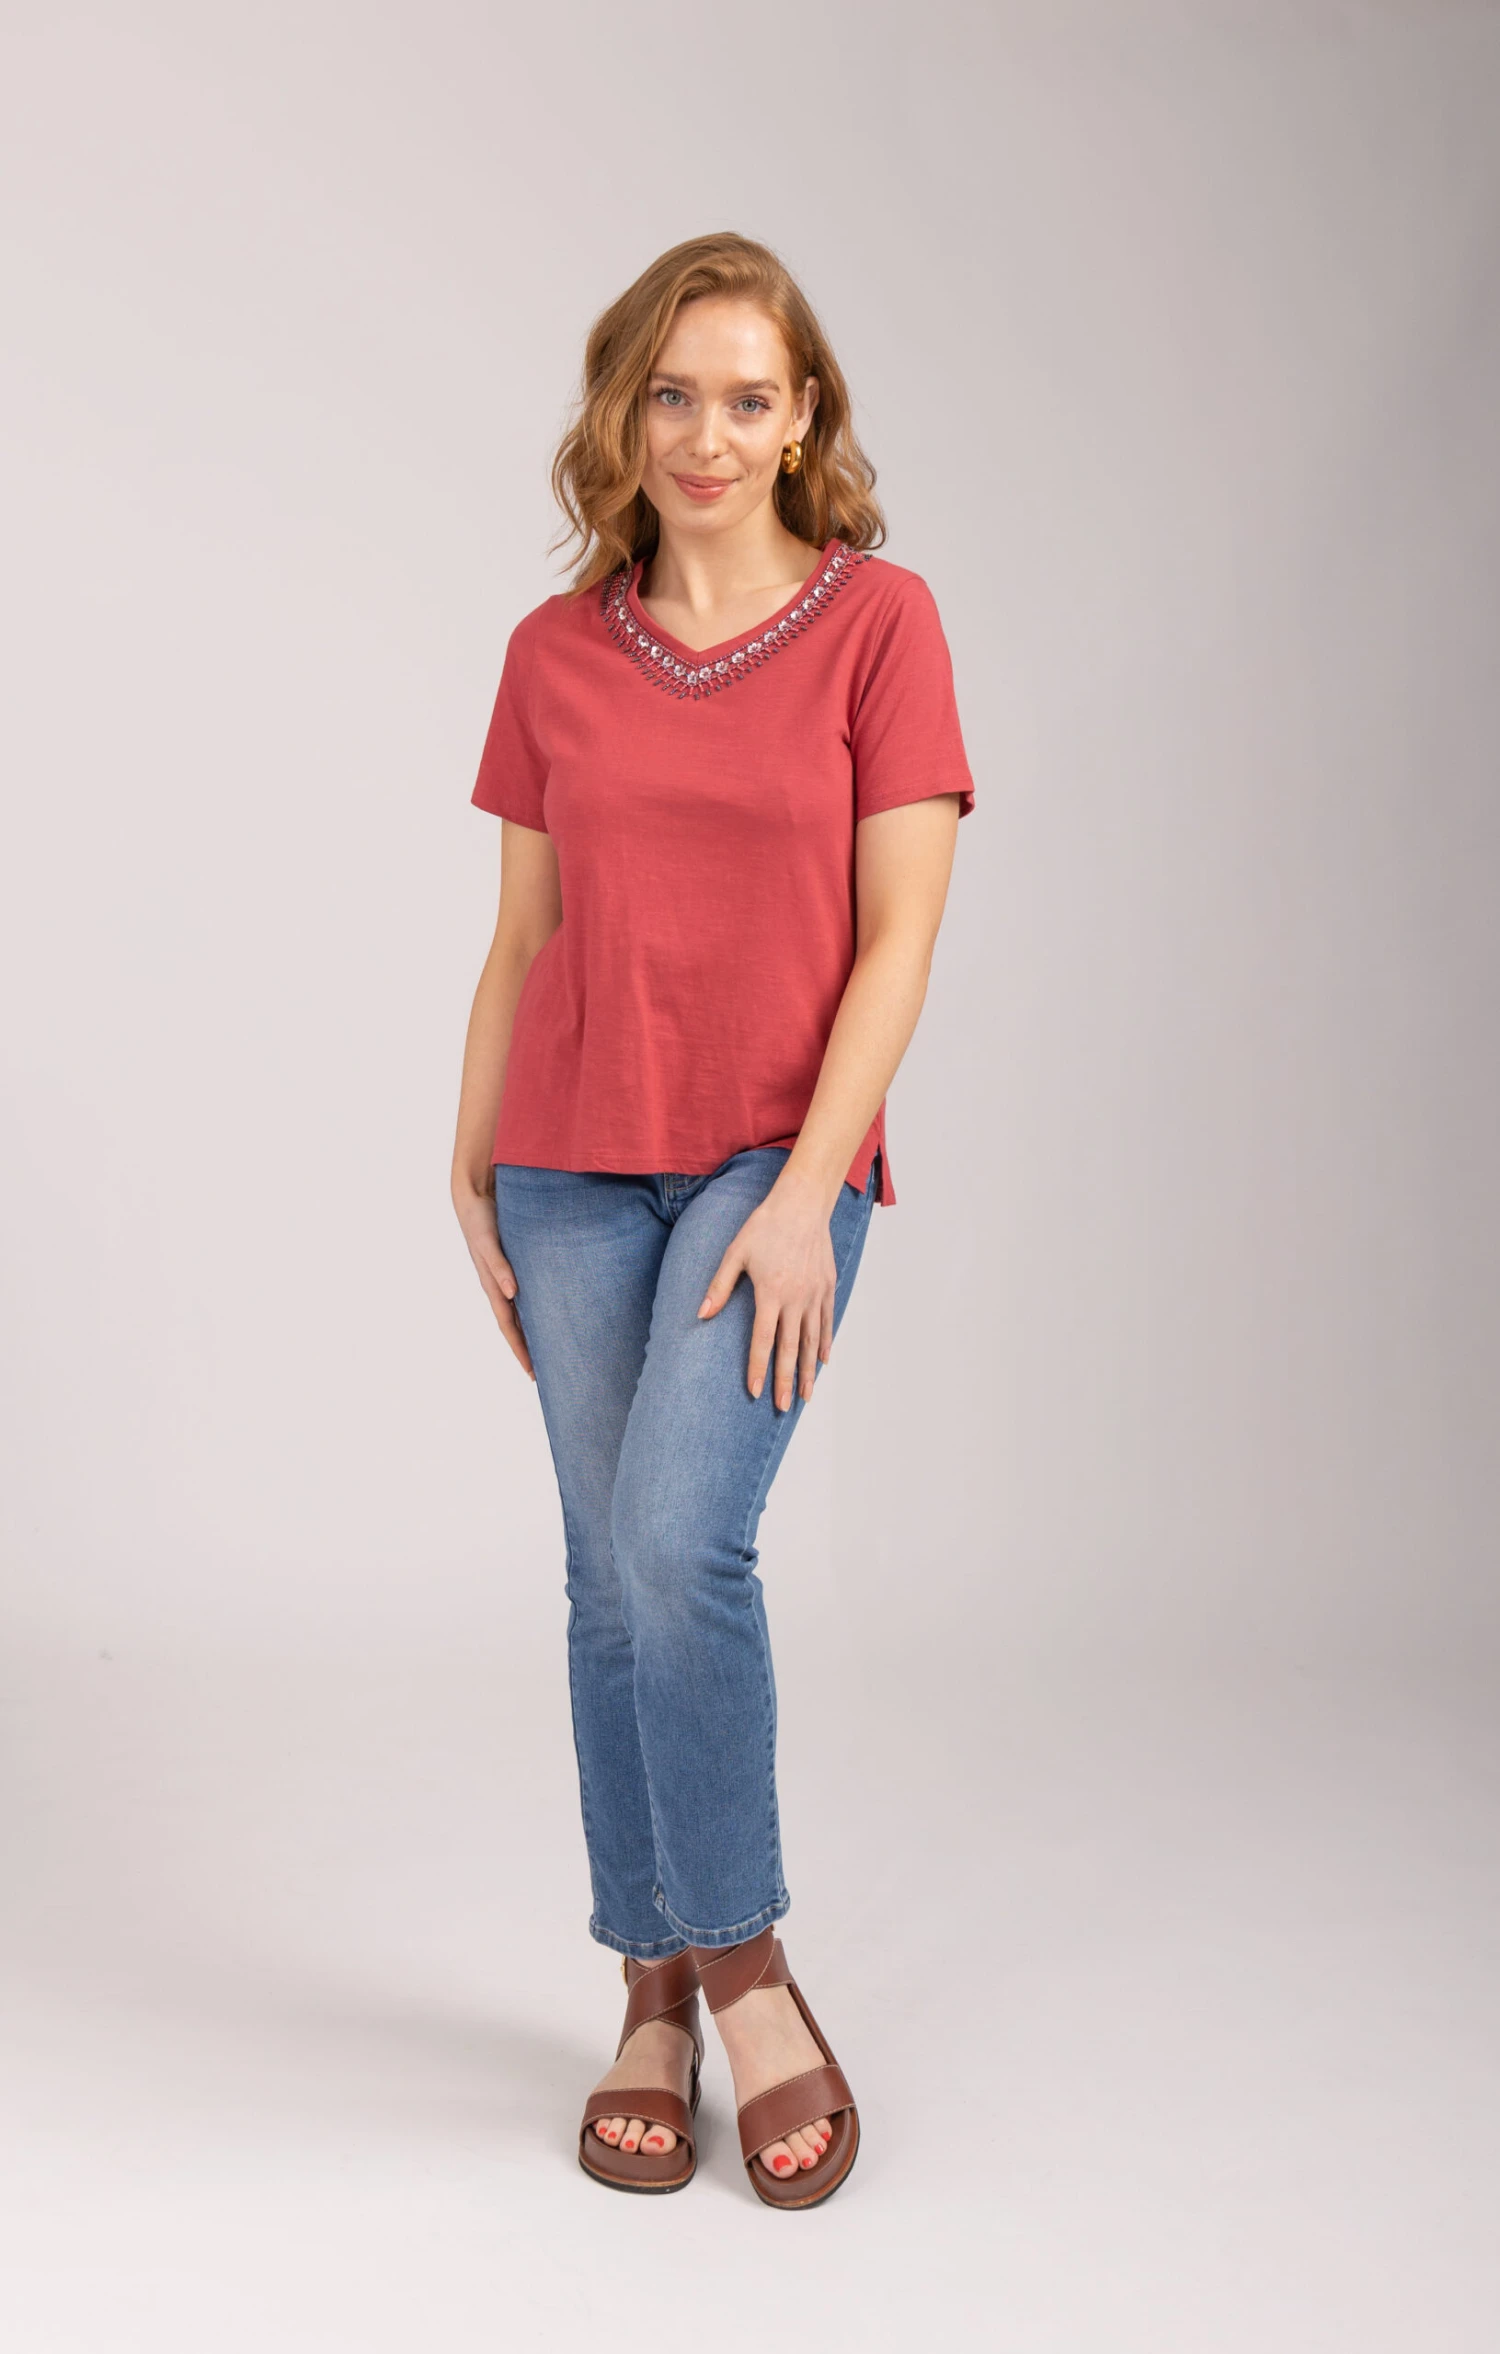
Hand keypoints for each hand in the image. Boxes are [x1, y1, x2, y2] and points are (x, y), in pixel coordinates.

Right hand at [453, 1179, 534, 1380]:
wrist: (476, 1195)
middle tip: (549, 1370)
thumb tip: (512, 1293)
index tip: (532, 1372)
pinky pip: (530, 1291)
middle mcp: (501, 1285)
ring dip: (535, 1330)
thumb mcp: (488, 1242)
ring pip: (524, 1311)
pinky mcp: (517, 1262)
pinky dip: (538, 1305)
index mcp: (493, 1286)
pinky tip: (552, 1309)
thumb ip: (499, 1265)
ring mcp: (508, 1275)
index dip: (521, 1350)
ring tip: (553, 1347)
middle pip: (517, 1325)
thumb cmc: (480, 1219)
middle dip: (530, 1348)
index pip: (509, 1327)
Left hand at [697, 1170, 836, 1411]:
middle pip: (790, 1348)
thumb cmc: (765, 1226)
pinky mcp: (827, 1286)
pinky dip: (825, 1342)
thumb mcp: (736, 1253)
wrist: (803, 1204)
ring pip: (812, 1340)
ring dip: (809, 1370)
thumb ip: (719, 1286)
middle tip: (784, 1407)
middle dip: (786, 1381)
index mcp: (770, 1293)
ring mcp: (815, 1294)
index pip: (762, 1340)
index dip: (757, 1367)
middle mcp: (796, 1298)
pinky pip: (827, 1321)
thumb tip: (701, 1314)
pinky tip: (823, 1360)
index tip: (754, 1391)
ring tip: (807, 1396)